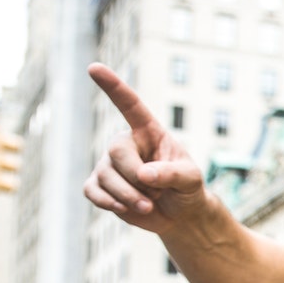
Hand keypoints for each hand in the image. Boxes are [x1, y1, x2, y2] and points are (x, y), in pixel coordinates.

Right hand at [82, 63, 207, 232]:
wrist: (179, 215)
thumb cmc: (187, 189)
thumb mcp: (191, 179)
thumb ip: (172, 173)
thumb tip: (143, 173)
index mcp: (149, 132)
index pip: (129, 105)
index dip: (113, 86)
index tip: (94, 67)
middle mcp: (126, 144)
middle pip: (116, 152)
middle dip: (136, 178)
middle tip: (157, 193)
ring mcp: (110, 164)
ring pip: (105, 177)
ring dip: (129, 197)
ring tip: (149, 204)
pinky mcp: (100, 186)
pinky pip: (92, 192)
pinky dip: (109, 204)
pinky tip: (125, 209)